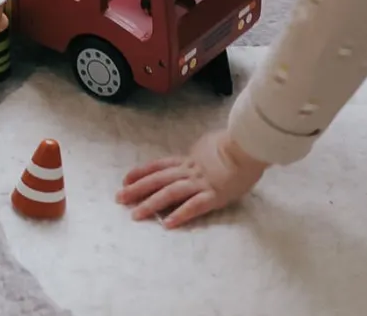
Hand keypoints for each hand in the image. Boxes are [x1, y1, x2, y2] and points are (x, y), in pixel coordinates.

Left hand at [116, 129, 267, 228]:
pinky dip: (180, 214)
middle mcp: (189, 170)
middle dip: (136, 189)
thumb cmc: (234, 143)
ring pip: (170, 193)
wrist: (248, 144)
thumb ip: (200, 153)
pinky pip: (194, 206)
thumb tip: (198, 154)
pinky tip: (167, 224)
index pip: (158, 165)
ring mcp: (201, 183)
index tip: (125, 179)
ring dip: (151, 204)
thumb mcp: (209, 144)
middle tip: (118, 198)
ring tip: (135, 215)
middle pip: (158, 179)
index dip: (141, 172)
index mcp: (188, 159)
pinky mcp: (215, 195)